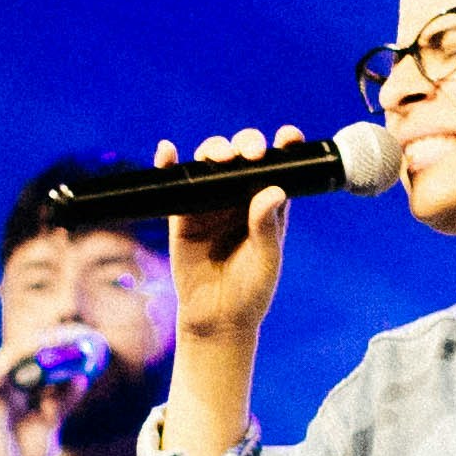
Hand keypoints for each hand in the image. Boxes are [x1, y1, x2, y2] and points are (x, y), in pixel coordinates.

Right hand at [0, 332, 80, 455]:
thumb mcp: (52, 424)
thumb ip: (63, 401)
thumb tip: (82, 376)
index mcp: (19, 389)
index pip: (39, 357)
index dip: (61, 344)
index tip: (87, 337)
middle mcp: (3, 386)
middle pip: (25, 352)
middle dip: (52, 339)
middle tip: (78, 333)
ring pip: (8, 358)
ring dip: (33, 347)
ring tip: (58, 340)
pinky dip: (6, 365)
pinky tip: (29, 356)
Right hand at [164, 132, 299, 350]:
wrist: (216, 319)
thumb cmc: (250, 291)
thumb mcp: (265, 261)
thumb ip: (266, 228)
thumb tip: (273, 191)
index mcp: (268, 205)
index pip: (278, 167)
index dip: (284, 146)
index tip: (288, 136)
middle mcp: (240, 197)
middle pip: (242, 156)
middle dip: (245, 145)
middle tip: (249, 154)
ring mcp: (210, 203)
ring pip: (210, 162)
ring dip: (213, 150)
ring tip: (218, 157)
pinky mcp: (182, 214)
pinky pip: (175, 183)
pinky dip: (168, 163)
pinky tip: (167, 151)